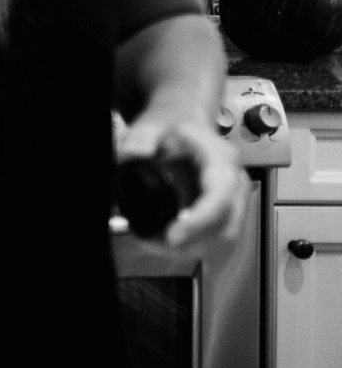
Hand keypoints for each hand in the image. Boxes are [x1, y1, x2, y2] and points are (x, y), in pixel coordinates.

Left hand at [119, 109, 247, 250]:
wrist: (184, 119)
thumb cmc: (171, 124)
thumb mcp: (151, 125)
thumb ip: (140, 138)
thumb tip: (132, 153)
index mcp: (220, 159)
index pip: (220, 197)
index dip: (199, 222)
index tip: (173, 236)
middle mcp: (235, 180)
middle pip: (227, 225)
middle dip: (192, 243)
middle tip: (155, 243)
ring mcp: (235, 197)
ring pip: (226, 236)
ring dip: (193, 248)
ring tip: (157, 242)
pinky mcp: (228, 210)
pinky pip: (219, 236)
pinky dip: (195, 245)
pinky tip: (169, 242)